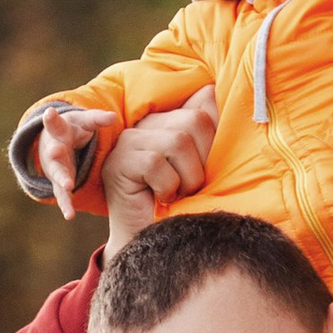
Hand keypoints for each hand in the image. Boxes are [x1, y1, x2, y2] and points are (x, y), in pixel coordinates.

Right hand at [33, 103, 110, 217]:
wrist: (54, 144)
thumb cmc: (73, 130)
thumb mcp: (84, 121)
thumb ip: (97, 119)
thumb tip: (114, 117)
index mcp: (59, 131)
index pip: (55, 124)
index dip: (51, 119)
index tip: (49, 113)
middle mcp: (53, 149)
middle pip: (53, 151)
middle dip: (54, 152)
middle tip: (54, 151)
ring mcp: (54, 168)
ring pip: (57, 174)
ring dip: (61, 180)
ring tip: (67, 186)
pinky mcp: (58, 183)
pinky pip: (62, 195)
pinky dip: (66, 204)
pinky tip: (70, 215)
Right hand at [102, 88, 218, 249]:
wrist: (151, 245)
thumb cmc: (180, 207)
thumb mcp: (202, 167)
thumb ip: (207, 131)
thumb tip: (211, 87)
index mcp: (167, 122)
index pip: (203, 108)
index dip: (212, 144)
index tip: (200, 170)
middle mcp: (146, 126)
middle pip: (195, 122)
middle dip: (201, 163)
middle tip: (186, 187)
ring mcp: (129, 142)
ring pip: (178, 141)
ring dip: (186, 178)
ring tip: (174, 193)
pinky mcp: (119, 162)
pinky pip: (157, 163)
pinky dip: (166, 187)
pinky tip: (157, 198)